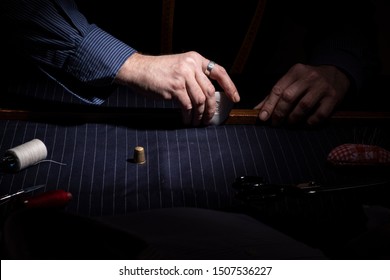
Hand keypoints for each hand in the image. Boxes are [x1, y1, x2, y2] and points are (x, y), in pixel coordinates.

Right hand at [115, 52, 239, 125]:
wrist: (138, 70)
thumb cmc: (158, 71)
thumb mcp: (180, 66)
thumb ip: (194, 77)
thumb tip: (209, 97)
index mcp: (195, 58)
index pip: (220, 72)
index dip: (230, 86)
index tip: (235, 98)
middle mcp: (191, 65)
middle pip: (210, 91)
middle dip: (211, 109)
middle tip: (208, 119)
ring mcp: (183, 76)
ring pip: (200, 100)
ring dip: (199, 115)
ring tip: (196, 122)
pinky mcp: (175, 87)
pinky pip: (188, 106)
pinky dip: (188, 116)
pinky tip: (186, 120)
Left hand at [254, 63, 350, 125]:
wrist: (337, 73)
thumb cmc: (308, 81)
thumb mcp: (292, 81)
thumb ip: (274, 95)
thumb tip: (257, 110)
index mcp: (295, 71)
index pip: (278, 89)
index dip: (269, 105)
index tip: (262, 118)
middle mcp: (309, 77)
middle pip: (289, 97)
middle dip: (279, 113)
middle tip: (276, 123)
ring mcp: (322, 86)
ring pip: (303, 106)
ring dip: (293, 118)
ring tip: (289, 123)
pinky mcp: (333, 97)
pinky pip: (320, 114)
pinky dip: (310, 122)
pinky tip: (306, 123)